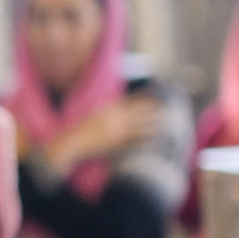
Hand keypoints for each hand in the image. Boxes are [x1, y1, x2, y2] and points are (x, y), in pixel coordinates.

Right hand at [43, 95, 158, 173]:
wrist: (72, 143)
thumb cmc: (80, 130)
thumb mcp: (94, 115)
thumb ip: (107, 111)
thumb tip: (118, 106)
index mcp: (108, 110)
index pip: (130, 101)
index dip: (143, 97)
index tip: (154, 93)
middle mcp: (114, 119)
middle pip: (138, 112)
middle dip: (152, 109)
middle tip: (166, 107)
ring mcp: (116, 132)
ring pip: (140, 126)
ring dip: (153, 123)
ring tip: (165, 121)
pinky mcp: (116, 144)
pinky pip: (135, 141)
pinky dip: (145, 139)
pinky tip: (155, 138)